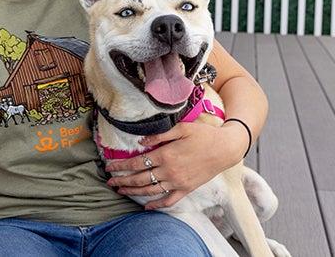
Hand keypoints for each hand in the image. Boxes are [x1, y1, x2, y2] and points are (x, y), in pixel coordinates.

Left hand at [105, 120, 249, 209]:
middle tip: (109, 181)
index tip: (109, 167)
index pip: (137, 162)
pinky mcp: (186, 189)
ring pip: (150, 190)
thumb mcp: (181, 128)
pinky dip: (156, 205)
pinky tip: (146, 207)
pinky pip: (168, 200)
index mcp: (165, 154)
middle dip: (122, 180)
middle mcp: (169, 171)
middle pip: (139, 178)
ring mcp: (177, 182)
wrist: (225, 149)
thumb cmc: (204, 135)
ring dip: (133, 191)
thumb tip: (141, 141)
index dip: (121, 165)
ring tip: (121, 191)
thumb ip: (159, 135)